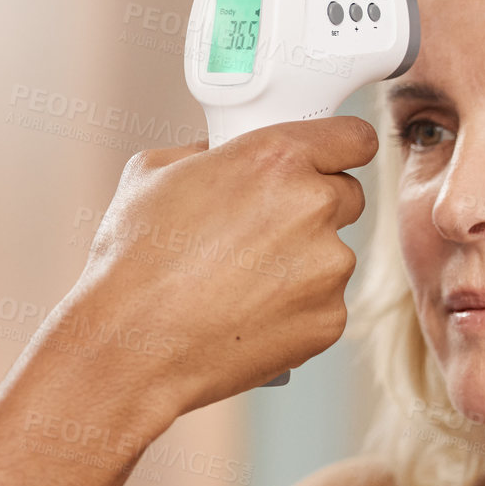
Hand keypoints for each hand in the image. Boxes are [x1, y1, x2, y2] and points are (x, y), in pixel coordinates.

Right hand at [41, 116, 376, 418]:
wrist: (131, 346)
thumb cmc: (133, 260)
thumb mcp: (152, 173)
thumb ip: (208, 152)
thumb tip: (224, 155)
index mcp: (277, 159)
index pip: (353, 138)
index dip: (339, 149)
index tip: (330, 162)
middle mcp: (313, 207)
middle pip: (347, 197)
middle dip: (313, 209)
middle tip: (261, 232)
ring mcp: (327, 268)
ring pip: (332, 256)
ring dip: (302, 264)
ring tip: (239, 284)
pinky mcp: (328, 320)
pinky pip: (323, 304)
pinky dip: (295, 309)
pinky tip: (246, 315)